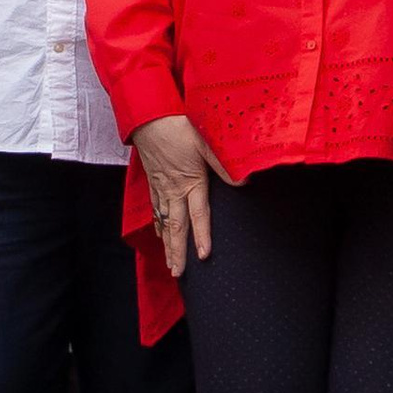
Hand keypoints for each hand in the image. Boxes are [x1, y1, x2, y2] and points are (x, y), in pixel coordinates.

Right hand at [134, 114, 230, 279]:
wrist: (149, 119)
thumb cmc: (179, 129)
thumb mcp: (206, 142)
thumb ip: (224, 164)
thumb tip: (243, 182)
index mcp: (190, 182)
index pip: (199, 215)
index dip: (202, 236)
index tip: (204, 256)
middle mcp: (174, 191)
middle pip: (177, 227)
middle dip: (178, 252)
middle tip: (179, 273)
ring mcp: (161, 189)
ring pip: (164, 223)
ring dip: (167, 245)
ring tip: (170, 264)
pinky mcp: (154, 183)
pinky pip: (155, 211)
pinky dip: (158, 226)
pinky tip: (160, 236)